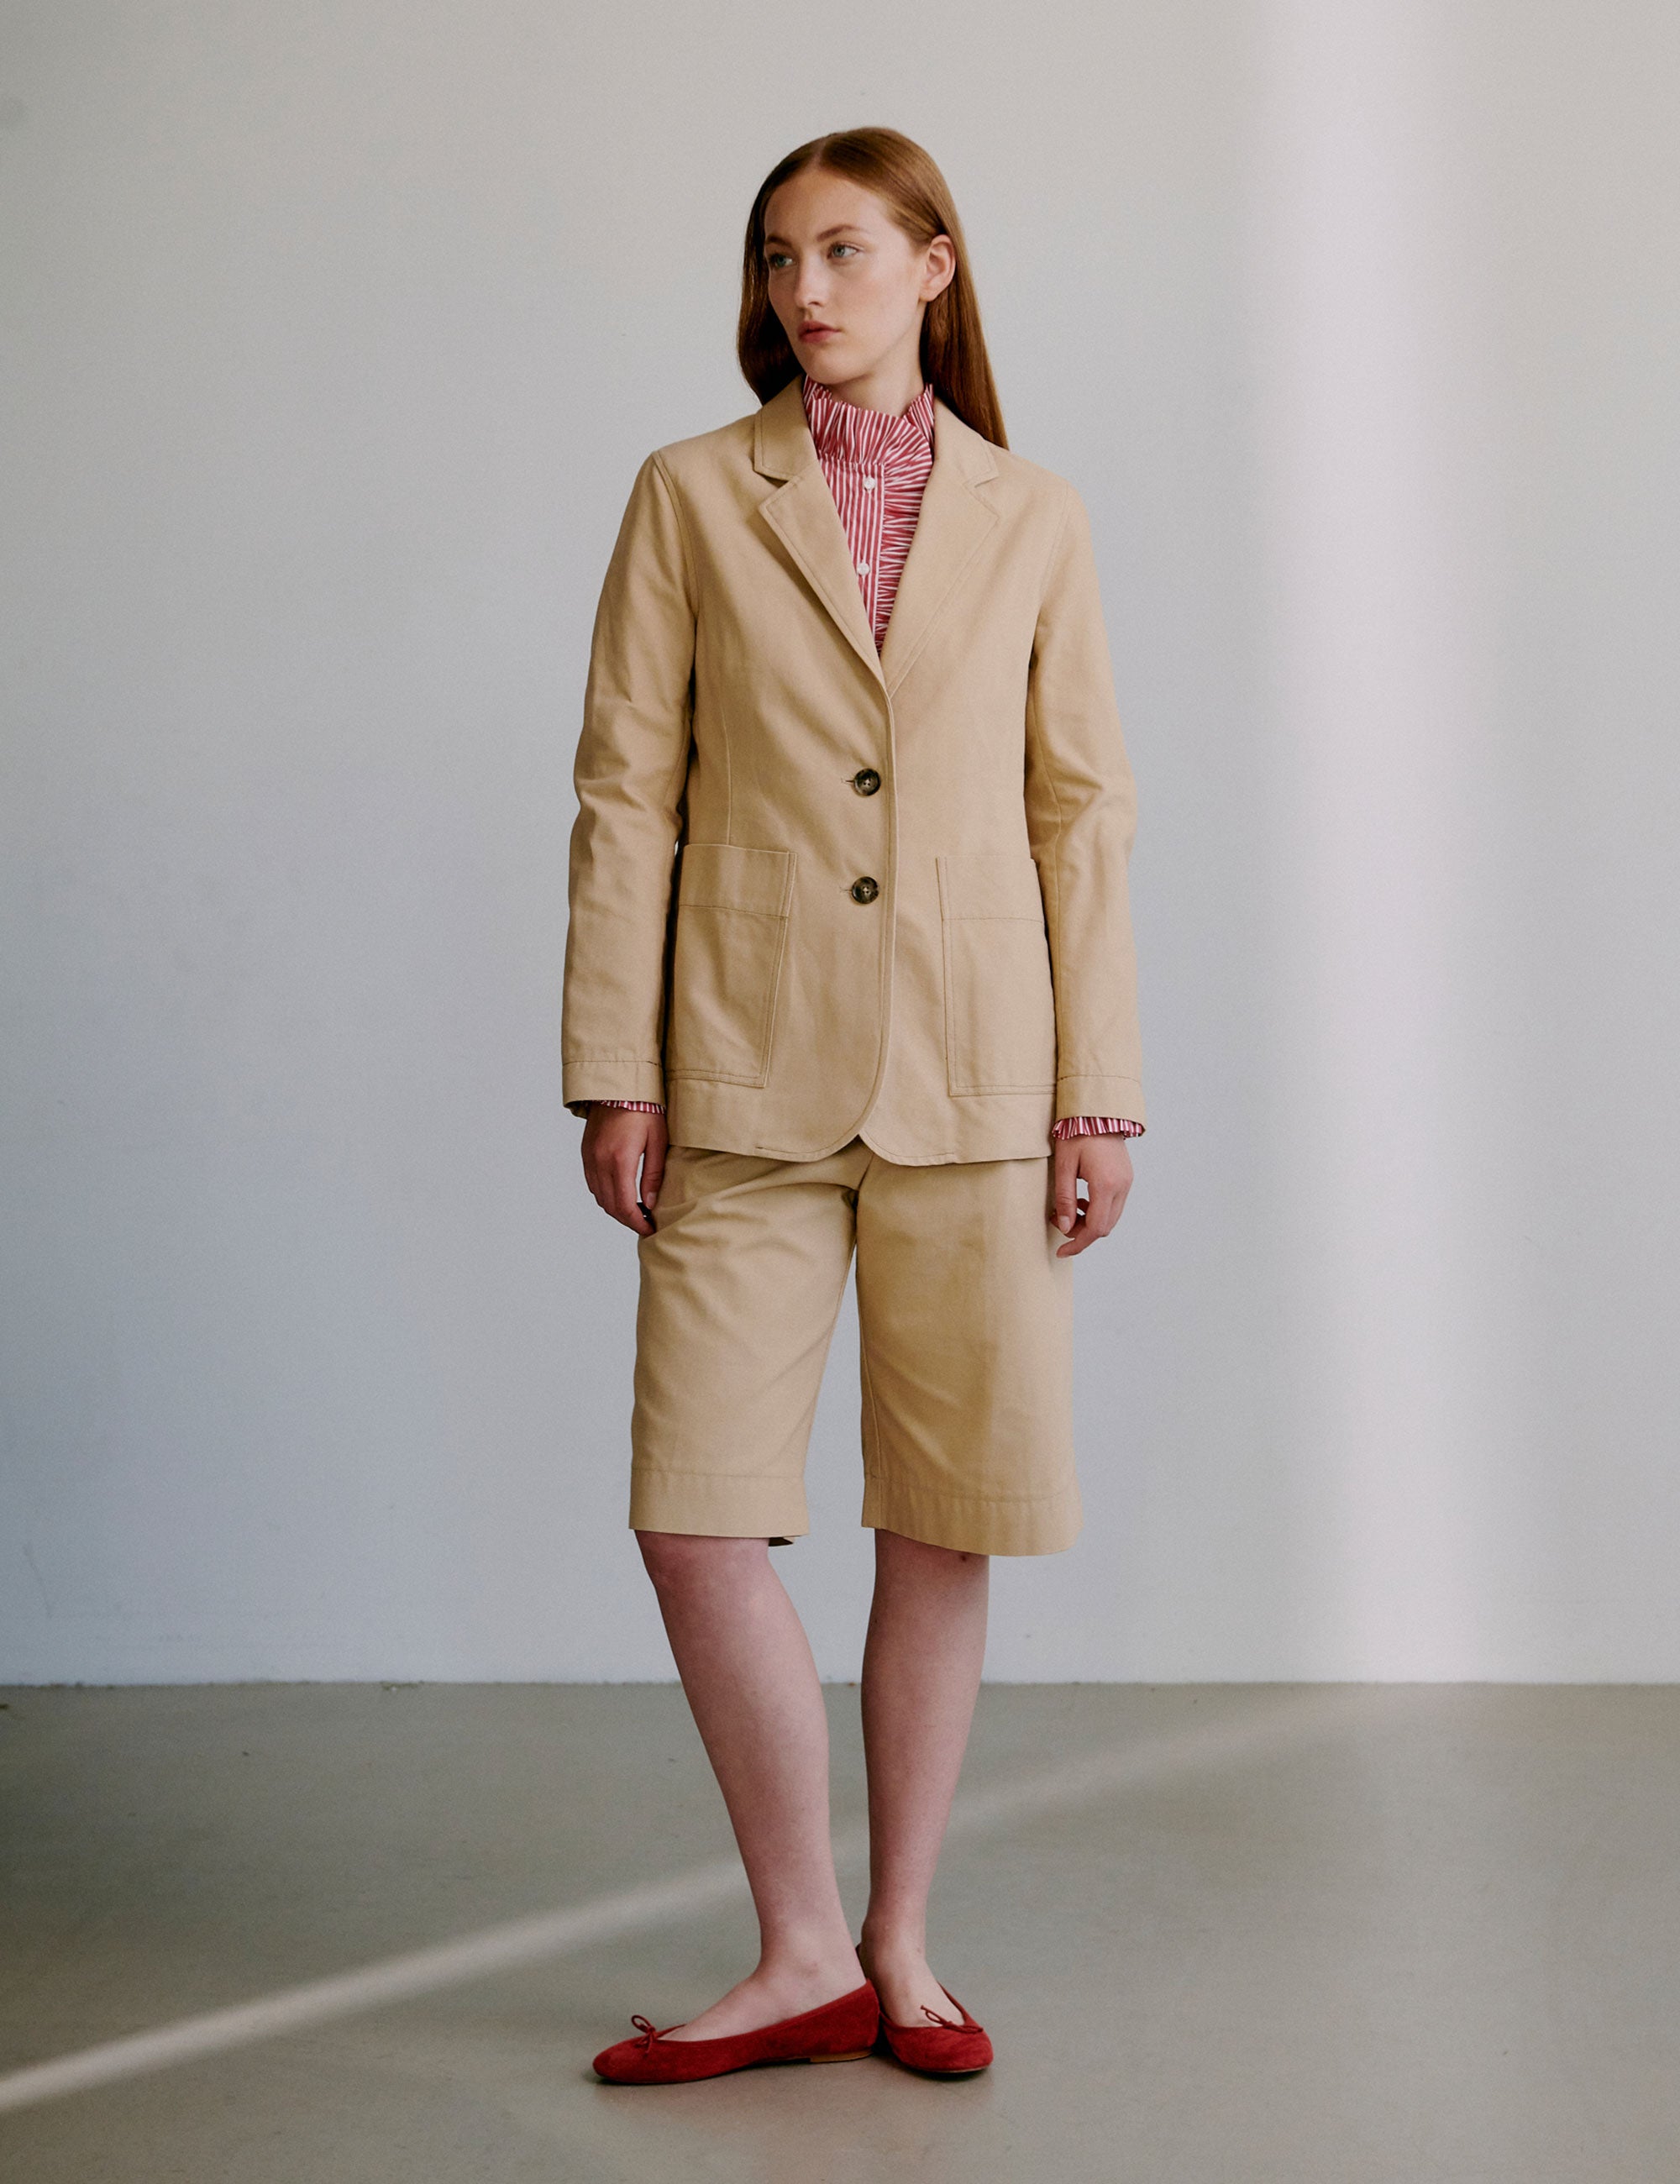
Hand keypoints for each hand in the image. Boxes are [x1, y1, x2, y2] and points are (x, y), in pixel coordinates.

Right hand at [581, 1106, 668, 1234]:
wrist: (619, 1086)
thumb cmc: (645, 1110)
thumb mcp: (657, 1141)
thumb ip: (653, 1175)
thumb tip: (650, 1203)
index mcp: (620, 1161)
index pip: (625, 1206)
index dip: (637, 1223)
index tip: (649, 1229)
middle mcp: (600, 1162)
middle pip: (610, 1206)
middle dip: (627, 1220)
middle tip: (644, 1224)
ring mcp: (589, 1158)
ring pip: (599, 1197)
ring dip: (615, 1209)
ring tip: (635, 1211)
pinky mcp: (585, 1153)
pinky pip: (592, 1183)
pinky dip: (604, 1195)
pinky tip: (620, 1194)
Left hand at [1050, 1134, 1132, 1256]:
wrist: (1097, 1112)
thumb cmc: (1077, 1133)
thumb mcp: (1064, 1167)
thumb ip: (1065, 1199)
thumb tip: (1066, 1228)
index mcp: (1106, 1185)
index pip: (1096, 1228)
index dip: (1078, 1244)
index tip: (1062, 1251)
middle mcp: (1122, 1186)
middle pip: (1105, 1227)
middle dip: (1082, 1233)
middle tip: (1059, 1222)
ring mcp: (1127, 1182)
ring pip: (1111, 1218)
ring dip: (1090, 1221)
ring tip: (1069, 1209)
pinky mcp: (1126, 1178)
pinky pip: (1114, 1205)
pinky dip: (1098, 1210)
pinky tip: (1082, 1199)